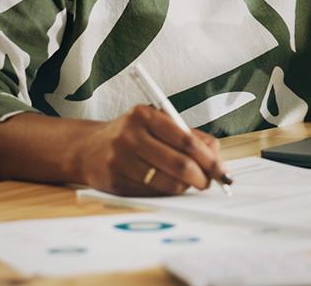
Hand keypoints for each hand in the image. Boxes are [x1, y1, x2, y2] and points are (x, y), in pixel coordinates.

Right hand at [72, 105, 222, 195]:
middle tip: (209, 183)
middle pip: (179, 164)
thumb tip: (217, 159)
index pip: (186, 140)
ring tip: (189, 184)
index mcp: (145, 115)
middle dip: (201, 178)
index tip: (222, 172)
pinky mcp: (114, 182)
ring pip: (167, 183)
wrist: (88, 148)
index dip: (209, 159)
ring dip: (185, 188)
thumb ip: (188, 136)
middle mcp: (130, 136)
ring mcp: (120, 160)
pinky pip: (152, 194)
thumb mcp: (158, 123)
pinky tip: (168, 188)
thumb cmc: (133, 135)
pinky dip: (166, 194)